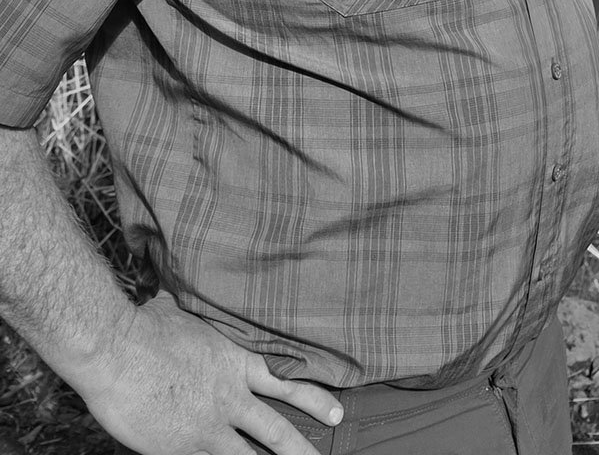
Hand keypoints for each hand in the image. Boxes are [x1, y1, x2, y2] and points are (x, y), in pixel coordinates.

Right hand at [73, 291, 342, 454]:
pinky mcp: (182, 449)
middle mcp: (230, 398)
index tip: (337, 411)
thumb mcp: (191, 314)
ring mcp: (208, 428)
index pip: (286, 385)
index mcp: (236, 364)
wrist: (119, 349)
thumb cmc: (148, 326)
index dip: (314, 399)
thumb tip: (190, 300)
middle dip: (302, 449)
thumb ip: (201, 321)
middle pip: (277, 431)